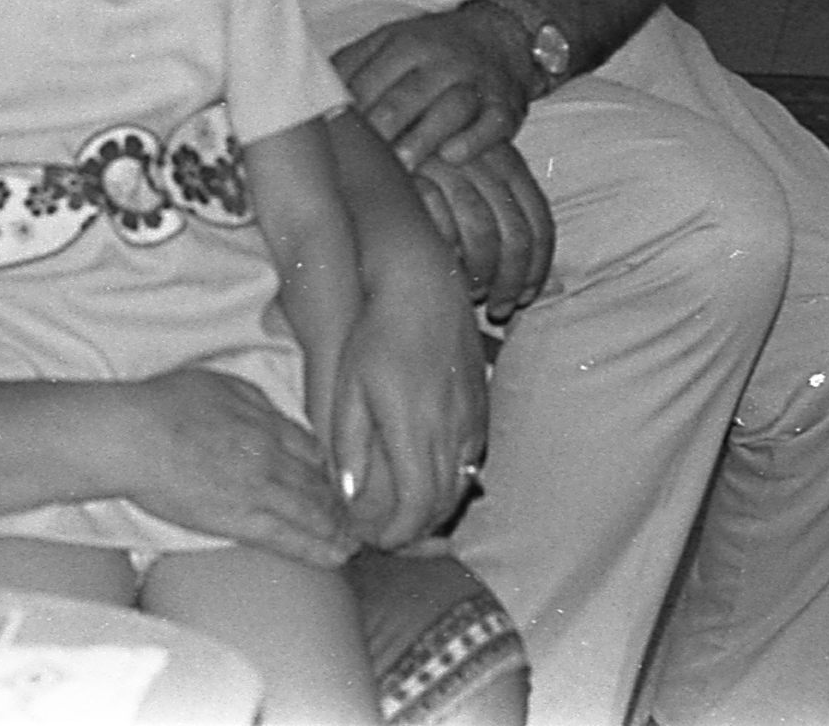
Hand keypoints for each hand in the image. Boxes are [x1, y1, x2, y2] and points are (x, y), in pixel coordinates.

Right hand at [115, 366, 354, 565]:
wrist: (136, 437)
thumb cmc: (165, 405)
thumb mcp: (221, 384)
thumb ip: (255, 402)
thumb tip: (274, 416)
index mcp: (268, 422)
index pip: (312, 449)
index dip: (326, 468)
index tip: (334, 481)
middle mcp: (273, 456)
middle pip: (318, 483)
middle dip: (340, 504)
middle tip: (357, 521)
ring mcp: (260, 490)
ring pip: (312, 512)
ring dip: (338, 529)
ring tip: (352, 544)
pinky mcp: (240, 521)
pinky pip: (288, 539)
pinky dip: (316, 549)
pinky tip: (335, 558)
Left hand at [321, 282, 489, 548]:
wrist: (422, 288)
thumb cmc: (375, 335)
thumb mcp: (347, 387)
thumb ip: (348, 444)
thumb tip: (348, 496)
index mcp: (415, 431)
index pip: (416, 506)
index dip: (398, 533)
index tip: (376, 539)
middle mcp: (451, 432)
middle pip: (442, 504)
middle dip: (415, 530)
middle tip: (387, 534)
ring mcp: (472, 420)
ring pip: (461, 485)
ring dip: (435, 508)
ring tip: (405, 513)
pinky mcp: (481, 406)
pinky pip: (473, 460)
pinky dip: (453, 481)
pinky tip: (430, 477)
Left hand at [331, 2, 538, 169]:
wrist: (501, 35)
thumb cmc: (431, 49)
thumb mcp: (390, 43)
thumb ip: (353, 65)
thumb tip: (307, 97)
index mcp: (404, 43)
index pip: (369, 79)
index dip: (348, 112)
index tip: (330, 142)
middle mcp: (440, 60)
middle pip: (404, 96)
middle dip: (381, 130)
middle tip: (360, 164)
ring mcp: (475, 82)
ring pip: (448, 109)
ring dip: (423, 138)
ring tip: (402, 166)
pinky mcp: (505, 105)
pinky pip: (491, 124)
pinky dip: (474, 140)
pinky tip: (452, 156)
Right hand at [408, 142, 553, 321]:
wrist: (373, 142)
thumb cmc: (434, 181)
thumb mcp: (477, 193)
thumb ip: (506, 230)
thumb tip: (546, 290)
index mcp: (509, 162)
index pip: (539, 223)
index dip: (537, 268)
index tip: (524, 297)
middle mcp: (486, 159)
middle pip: (515, 233)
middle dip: (511, 279)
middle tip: (499, 308)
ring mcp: (449, 164)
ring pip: (481, 229)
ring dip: (480, 270)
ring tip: (470, 293)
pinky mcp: (413, 172)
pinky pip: (440, 220)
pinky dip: (445, 250)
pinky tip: (443, 269)